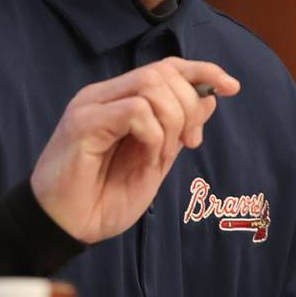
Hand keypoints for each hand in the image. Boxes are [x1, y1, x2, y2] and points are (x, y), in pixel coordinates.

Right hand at [31, 57, 239, 243]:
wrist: (63, 229)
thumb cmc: (101, 199)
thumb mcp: (154, 163)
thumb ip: (177, 131)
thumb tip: (209, 101)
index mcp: (119, 100)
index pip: (166, 67)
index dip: (202, 71)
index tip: (232, 88)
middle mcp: (104, 95)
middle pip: (163, 72)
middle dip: (189, 106)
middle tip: (189, 143)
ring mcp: (91, 106)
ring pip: (150, 86)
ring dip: (171, 122)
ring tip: (161, 156)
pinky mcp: (82, 123)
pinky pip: (133, 110)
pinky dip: (152, 134)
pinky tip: (146, 157)